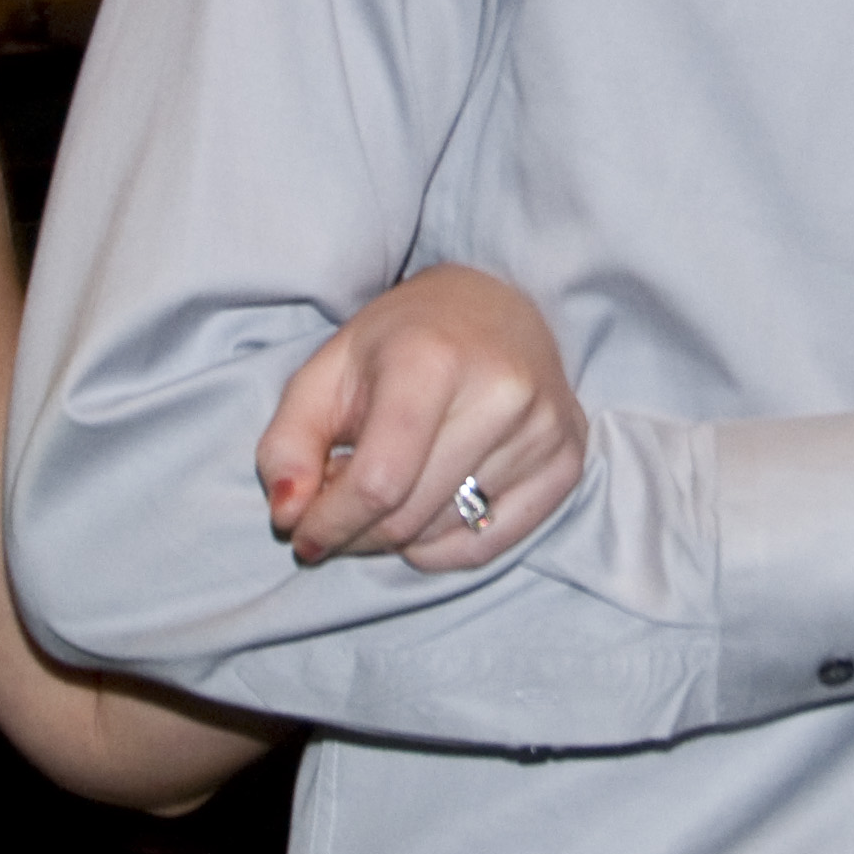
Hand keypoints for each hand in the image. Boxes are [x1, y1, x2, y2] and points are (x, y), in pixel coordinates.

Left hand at [254, 265, 587, 573]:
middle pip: (408, 515)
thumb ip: (287, 444)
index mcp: (433, 358)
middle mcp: (502, 392)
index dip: (329, 522)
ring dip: (394, 535)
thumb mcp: (325, 373)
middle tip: (338, 507)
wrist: (495, 308)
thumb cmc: (399, 343)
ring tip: (384, 490)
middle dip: (355, 531)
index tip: (301, 533)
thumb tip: (289, 517)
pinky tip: (425, 507)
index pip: (379, 481)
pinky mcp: (566, 461)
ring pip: (442, 534)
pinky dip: (439, 546)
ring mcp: (544, 428)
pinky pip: (487, 546)